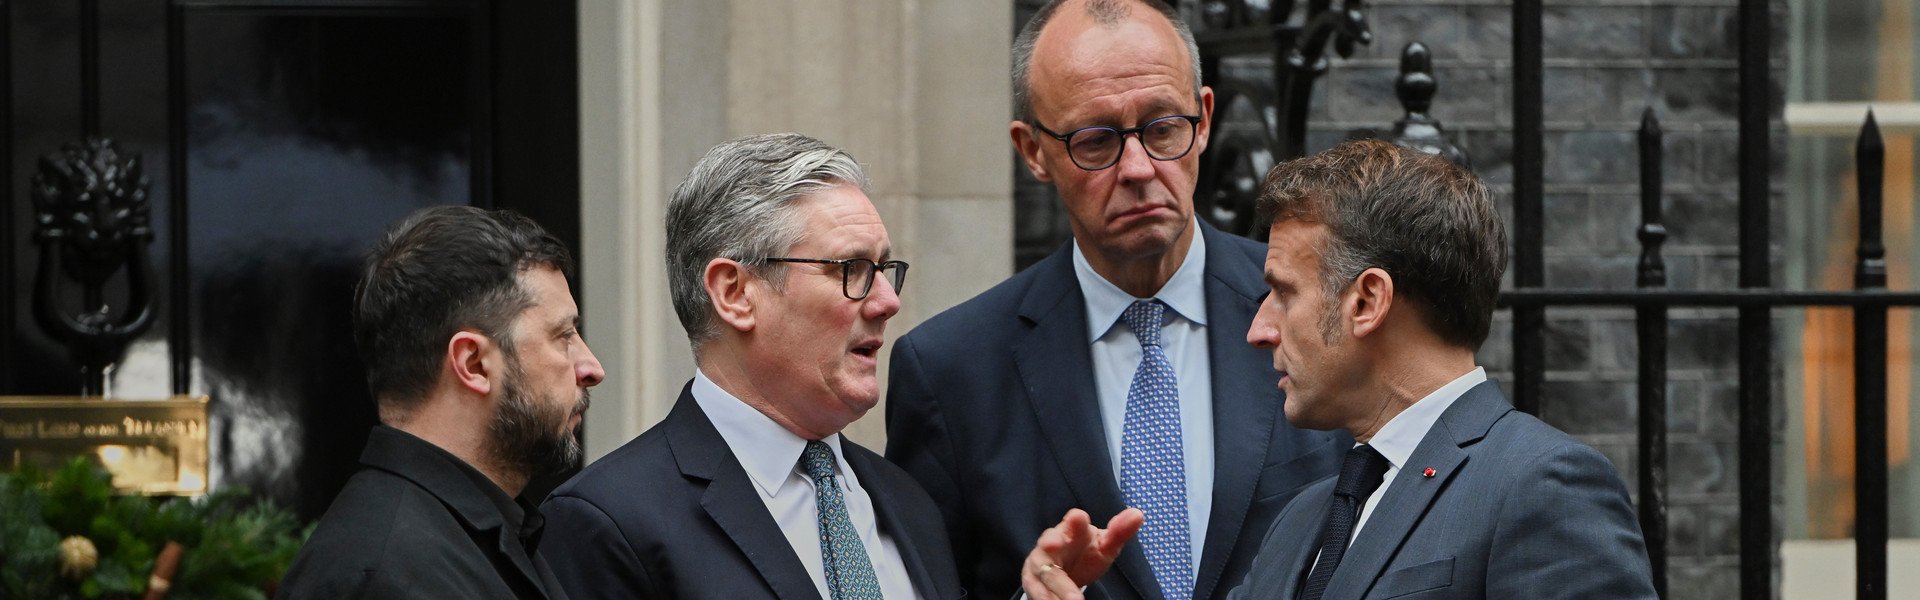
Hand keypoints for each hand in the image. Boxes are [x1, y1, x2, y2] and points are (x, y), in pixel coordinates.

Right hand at [1020, 508, 1143, 599]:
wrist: (1065, 570)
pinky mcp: (1033, 581)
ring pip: (1047, 573)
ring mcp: (1039, 562)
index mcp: (1072, 529)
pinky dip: (1048, 599)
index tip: (1078, 518)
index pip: (1074, 520)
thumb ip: (1120, 532)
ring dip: (1059, 586)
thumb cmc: (1086, 553)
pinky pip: (1039, 592)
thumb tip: (1138, 514)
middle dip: (1050, 543)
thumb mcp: (1105, 545)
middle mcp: (1052, 542)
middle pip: (1049, 541)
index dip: (1075, 519)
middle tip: (1053, 544)